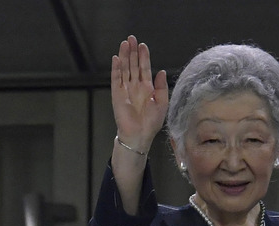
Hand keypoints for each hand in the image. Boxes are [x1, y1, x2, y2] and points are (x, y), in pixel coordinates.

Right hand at [111, 35, 167, 152]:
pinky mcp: (117, 94)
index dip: (144, 56)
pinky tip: (116, 58)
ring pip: (124, 69)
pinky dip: (116, 68)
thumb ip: (162, 87)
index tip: (142, 45)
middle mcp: (135, 86)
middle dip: (132, 52)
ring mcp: (125, 89)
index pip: (144, 68)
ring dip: (124, 56)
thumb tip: (161, 71)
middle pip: (133, 65)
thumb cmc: (151, 122)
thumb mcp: (162, 103)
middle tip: (131, 38)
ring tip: (124, 43)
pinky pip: (116, 79)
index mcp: (147, 88)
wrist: (140, 135)